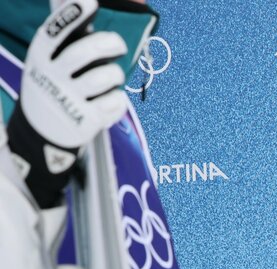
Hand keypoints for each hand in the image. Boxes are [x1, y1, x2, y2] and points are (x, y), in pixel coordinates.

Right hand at [8, 0, 129, 205]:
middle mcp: (52, 77)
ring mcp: (68, 100)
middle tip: (119, 43)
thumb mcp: (49, 62)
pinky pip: (115, 102)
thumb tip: (81, 2)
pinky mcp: (85, 121)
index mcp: (41, 57)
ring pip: (104, 77)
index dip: (72, 16)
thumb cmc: (54, 86)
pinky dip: (118, 100)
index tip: (90, 1)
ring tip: (112, 77)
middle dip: (107, 42)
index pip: (54, 33)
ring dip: (115, 74)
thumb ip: (66, 38)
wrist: (42, 132)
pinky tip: (110, 100)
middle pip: (83, 52)